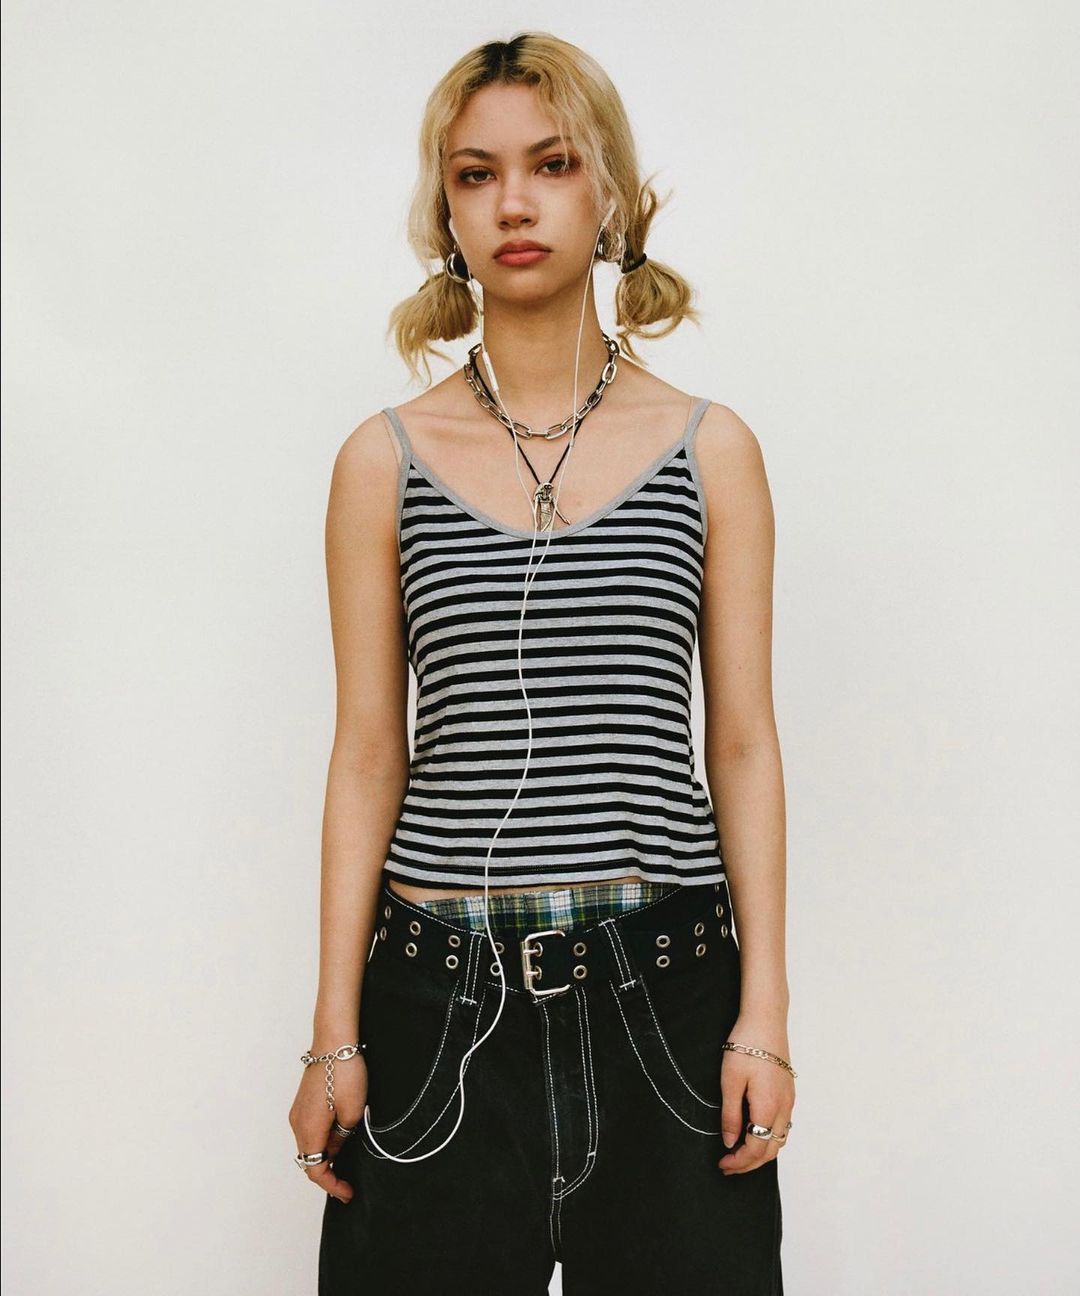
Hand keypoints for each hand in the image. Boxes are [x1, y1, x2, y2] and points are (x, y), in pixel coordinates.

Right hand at [289, 1049, 367, 1203]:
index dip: (332, 1186)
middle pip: (309, 1159)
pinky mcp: (304, 1101)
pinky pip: (310, 1129)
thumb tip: (335, 1148)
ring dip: (326, 1155)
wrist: (334, 1040)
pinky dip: (323, 1140)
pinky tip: (340, 1137)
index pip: (315, 1170)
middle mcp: (297, 1123)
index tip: (348, 1193)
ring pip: (310, 1144)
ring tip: (348, 1160)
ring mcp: (298, 1111)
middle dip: (328, 1173)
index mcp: (308, 1130)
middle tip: (348, 1182)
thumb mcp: (352, 1113)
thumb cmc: (344, 1073)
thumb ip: (341, 1138)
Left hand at [717, 1014, 794, 1174]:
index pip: (756, 1148)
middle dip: (750, 1163)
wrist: (765, 1019)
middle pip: (771, 1150)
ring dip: (761, 1152)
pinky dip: (769, 1138)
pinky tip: (754, 1132)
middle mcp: (784, 1108)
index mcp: (768, 1107)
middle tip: (728, 1165)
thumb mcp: (730, 1080)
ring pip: (780, 1139)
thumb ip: (731, 1115)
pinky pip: (783, 1126)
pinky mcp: (789, 1092)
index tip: (723, 1165)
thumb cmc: (745, 1045)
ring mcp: (789, 1100)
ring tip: (739, 1153)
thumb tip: (730, 1142)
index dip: (739, 1162)